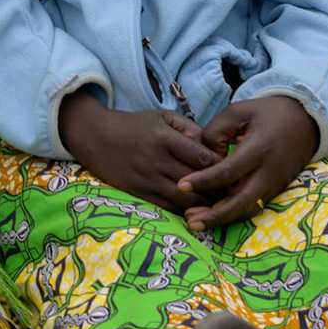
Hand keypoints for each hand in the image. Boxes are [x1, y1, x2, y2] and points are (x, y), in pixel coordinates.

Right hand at [58, 91, 222, 213]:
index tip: (233, 171)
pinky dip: (184, 211)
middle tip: (233, 194)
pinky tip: (195, 210)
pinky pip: (167, 208)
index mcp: (165, 139)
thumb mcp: (162, 117)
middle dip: (218, 191)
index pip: (203, 159)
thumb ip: (190, 129)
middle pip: (198, 184)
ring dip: (204, 206)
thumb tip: (215, 148)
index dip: (222, 168)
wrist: (94, 135)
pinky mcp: (137, 194)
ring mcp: (146, 180)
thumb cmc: (133, 125)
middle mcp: (156, 161)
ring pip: (185, 202)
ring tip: (218, 205)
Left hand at [177, 96, 318, 231]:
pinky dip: (234, 213)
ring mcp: (275, 184)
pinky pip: (255, 206)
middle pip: (241, 201)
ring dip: (223, 219)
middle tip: (190, 222)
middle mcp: (269, 172)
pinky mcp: (276, 190)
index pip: (228, 172)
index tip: (181, 185)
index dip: (203, 181)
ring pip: (249, 209)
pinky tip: (213, 214)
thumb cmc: (267, 114)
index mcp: (259, 150)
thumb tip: (205, 159)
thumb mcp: (238, 111)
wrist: (306, 121)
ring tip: (196, 222)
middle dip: (215, 215)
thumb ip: (216, 132)